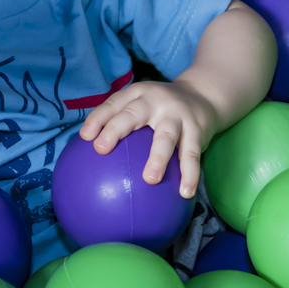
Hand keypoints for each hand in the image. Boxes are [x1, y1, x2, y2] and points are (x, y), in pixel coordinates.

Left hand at [78, 80, 217, 198]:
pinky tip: (184, 192)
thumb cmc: (160, 108)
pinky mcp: (197, 129)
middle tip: (101, 149)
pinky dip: (190, 174)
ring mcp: (177, 115)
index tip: (85, 137)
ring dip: (158, 158)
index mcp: (137, 94)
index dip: (98, 118)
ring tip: (150, 179)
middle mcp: (155, 101)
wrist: (204, 95)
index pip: (113, 104)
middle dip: (116, 129)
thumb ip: (120, 121)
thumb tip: (89, 156)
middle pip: (134, 113)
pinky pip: (191, 154)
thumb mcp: (141, 104)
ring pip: (166, 136)